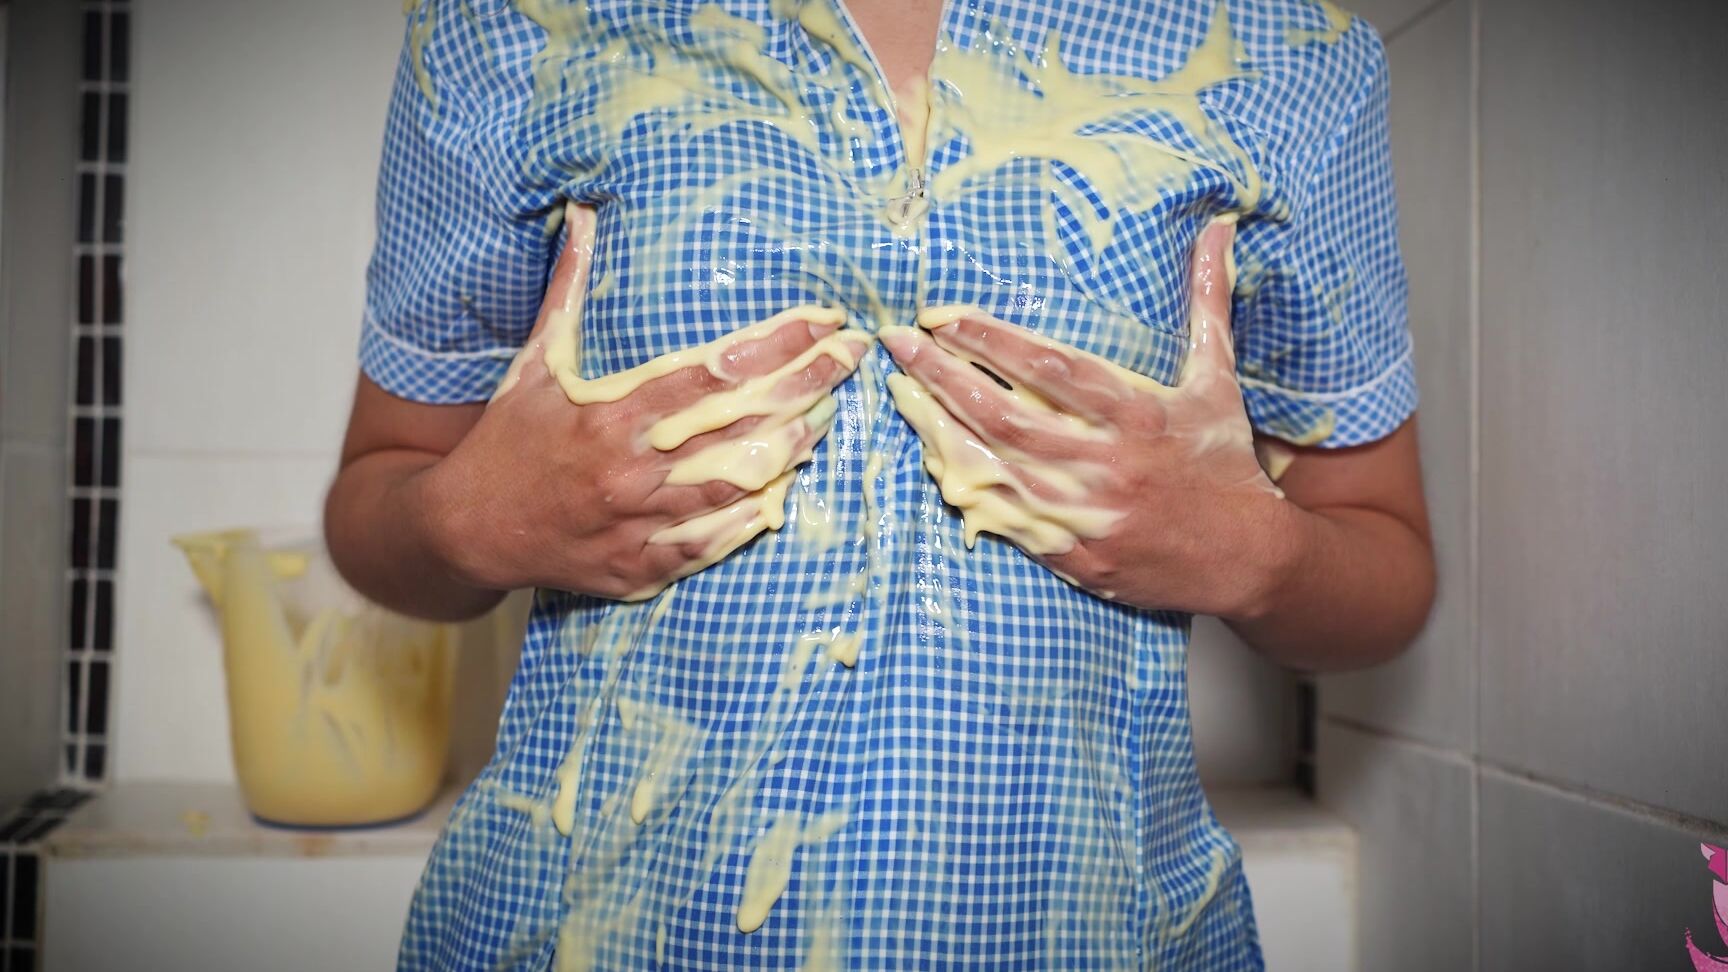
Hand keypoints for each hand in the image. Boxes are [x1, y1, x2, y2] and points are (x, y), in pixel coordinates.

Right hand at [422, 203, 872, 600]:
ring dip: (791, 449)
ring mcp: (637, 522)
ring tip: (830, 416)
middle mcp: (630, 468)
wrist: (466, 527)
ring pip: (737, 483)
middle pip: (741, 423)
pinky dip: (749, 519)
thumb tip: (581, 212)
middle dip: (807, 385)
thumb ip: (570, 287)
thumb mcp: (535, 358)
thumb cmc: (508, 438)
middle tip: (853, 355)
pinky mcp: (638, 566)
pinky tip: (785, 492)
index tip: (823, 320)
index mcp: (611, 412)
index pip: (715, 371)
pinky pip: (709, 544)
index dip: (779, 344)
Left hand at [880, 219, 1294, 616]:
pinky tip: (930, 453)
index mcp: (1137, 414)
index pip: (1049, 368)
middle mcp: (1105, 463)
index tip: (942, 315)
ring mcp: (1083, 513)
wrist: (1245, 560)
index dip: (989, 339)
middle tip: (897, 341)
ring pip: (992, 464)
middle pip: (1003, 413)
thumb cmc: (1225, 462)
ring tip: (898, 388)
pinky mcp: (1071, 553)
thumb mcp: (1218, 380)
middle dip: (941, 375)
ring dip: (937, 425)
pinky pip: (1001, 517)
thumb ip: (1207, 303)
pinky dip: (962, 484)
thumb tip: (1218, 228)